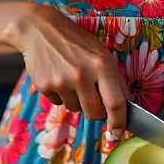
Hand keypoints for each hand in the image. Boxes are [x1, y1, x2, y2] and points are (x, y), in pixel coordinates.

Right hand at [3, 2, 127, 136]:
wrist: (40, 30)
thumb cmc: (76, 41)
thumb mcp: (99, 53)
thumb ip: (111, 77)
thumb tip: (123, 105)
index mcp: (101, 65)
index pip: (115, 103)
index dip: (119, 122)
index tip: (119, 133)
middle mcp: (82, 75)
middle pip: (95, 113)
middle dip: (97, 112)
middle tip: (93, 99)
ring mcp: (62, 82)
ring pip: (76, 109)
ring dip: (77, 101)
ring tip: (71, 78)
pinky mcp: (46, 87)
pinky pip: (59, 103)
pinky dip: (61, 95)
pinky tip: (58, 76)